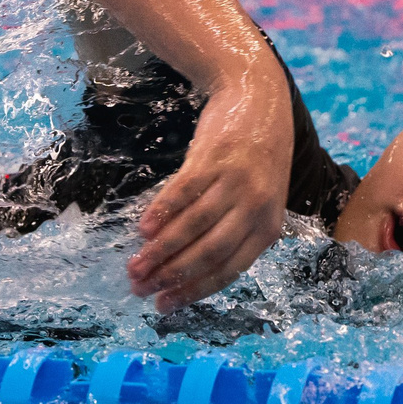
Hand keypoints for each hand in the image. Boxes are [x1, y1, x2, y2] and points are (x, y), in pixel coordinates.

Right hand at [128, 62, 291, 311]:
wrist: (258, 98)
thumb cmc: (256, 159)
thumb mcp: (260, 200)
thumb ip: (234, 233)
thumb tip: (188, 272)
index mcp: (268, 227)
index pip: (228, 269)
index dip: (193, 290)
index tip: (163, 306)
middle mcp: (255, 206)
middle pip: (208, 251)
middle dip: (171, 276)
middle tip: (139, 288)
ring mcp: (235, 181)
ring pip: (193, 226)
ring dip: (159, 251)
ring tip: (134, 265)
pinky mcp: (214, 157)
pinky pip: (184, 191)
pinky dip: (162, 213)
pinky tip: (143, 230)